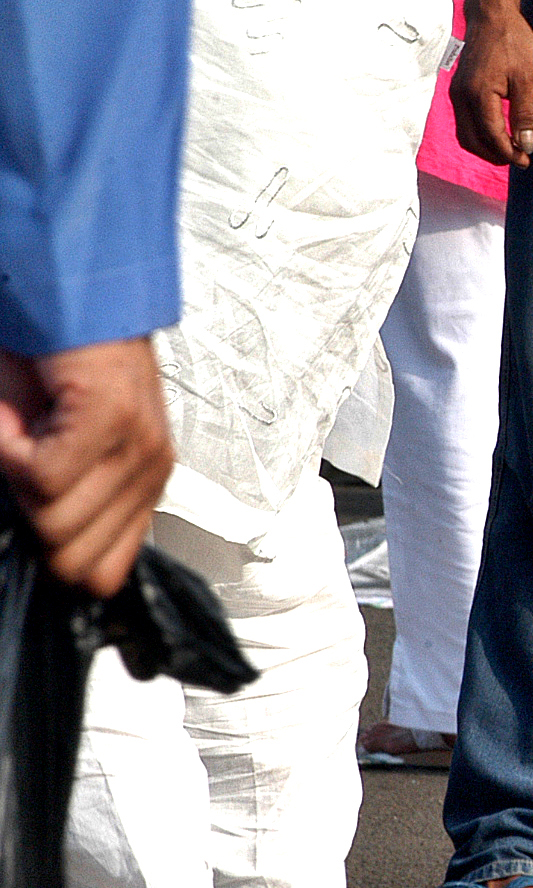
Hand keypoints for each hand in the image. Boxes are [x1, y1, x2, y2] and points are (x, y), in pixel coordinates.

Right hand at [0, 338, 173, 597]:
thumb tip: (42, 555)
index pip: (102, 575)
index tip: (27, 503)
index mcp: (140, 488)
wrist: (57, 296)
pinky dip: (6, 449)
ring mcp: (136, 447)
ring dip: (14, 477)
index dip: (48, 551)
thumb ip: (59, 503)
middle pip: (73, 559)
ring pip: (56, 522)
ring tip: (23, 428)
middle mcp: (149, 472)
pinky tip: (17, 417)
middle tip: (25, 454)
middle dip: (26, 515)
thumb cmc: (48, 366)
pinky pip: (42, 476)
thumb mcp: (55, 448)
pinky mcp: (110, 421)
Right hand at [451, 0, 532, 166]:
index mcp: (479, 94)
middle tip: (519, 160)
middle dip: (495, 156)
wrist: (493, 17)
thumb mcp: (528, 79)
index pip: (491, 136)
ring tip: (509, 151)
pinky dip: (479, 134)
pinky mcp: (459, 89)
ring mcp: (457, 93)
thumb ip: (525, 115)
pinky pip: (464, 121)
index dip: (509, 153)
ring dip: (486, 147)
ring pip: (465, 133)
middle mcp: (462, 96)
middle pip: (472, 141)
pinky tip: (498, 135)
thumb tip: (525, 145)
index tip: (526, 161)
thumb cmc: (512, 43)